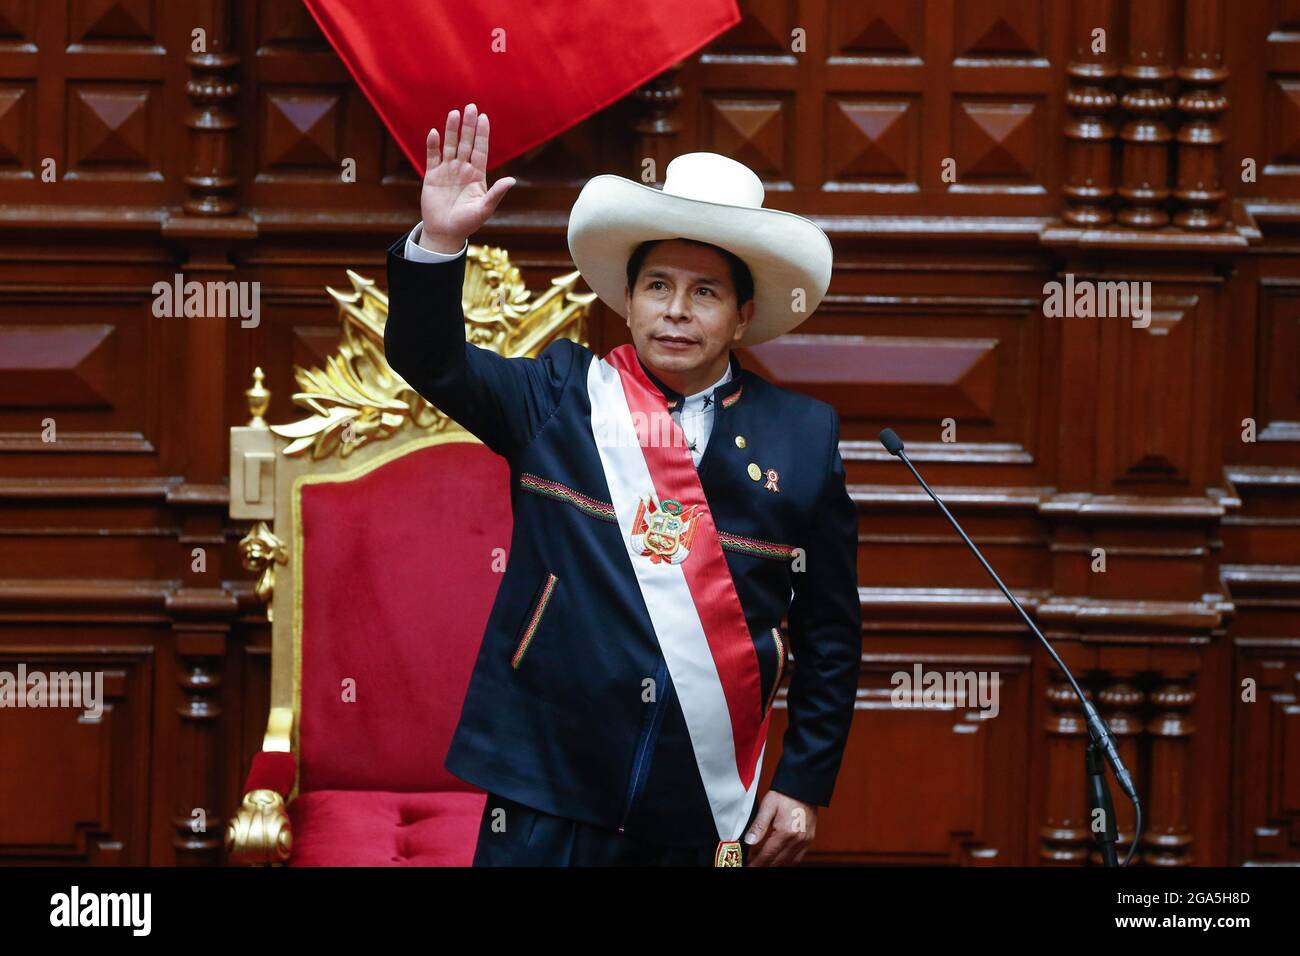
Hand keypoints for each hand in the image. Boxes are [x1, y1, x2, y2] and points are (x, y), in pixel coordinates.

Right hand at [418, 102, 515, 252]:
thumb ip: (496, 193)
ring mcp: (447, 171)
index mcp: (477, 175)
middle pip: (466, 143)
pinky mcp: (431, 176)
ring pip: (450, 145)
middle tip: (471, 106)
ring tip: (454, 113)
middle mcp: (462, 169)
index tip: (484, 118)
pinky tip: (434, 133)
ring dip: (452, 130)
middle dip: (468, 125)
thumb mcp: (484, 209)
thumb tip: (512, 180)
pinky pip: (432, 156)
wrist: (445, 233)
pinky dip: (433, 145)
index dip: (482, 134)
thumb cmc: (467, 223)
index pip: (480, 150)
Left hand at [743, 790, 815, 865]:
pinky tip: (779, 859)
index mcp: (786, 832)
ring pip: (789, 862)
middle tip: (754, 865)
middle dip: (765, 865)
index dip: (757, 863)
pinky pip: (798, 857)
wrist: (805, 786)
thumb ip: (759, 825)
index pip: (768, 854)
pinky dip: (787, 861)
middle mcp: (798, 839)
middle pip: (778, 861)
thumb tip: (749, 841)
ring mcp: (805, 840)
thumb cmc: (787, 793)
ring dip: (776, 864)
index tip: (750, 866)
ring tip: (764, 863)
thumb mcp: (768, 805)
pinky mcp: (809, 839)